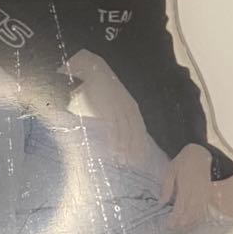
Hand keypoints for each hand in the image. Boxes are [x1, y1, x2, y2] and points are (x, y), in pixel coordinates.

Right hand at [60, 49, 148, 164]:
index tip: (141, 156)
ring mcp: (118, 108)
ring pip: (124, 131)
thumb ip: (113, 114)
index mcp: (129, 105)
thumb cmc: (99, 86)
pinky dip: (114, 139)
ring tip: (123, 160)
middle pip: (134, 131)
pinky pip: (113, 126)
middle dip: (134, 148)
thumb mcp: (110, 101)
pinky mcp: (108, 107)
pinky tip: (113, 149)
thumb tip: (112, 128)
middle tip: (133, 163)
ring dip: (124, 147)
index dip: (139, 142)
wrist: (91, 70)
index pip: (138, 127)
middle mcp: (127, 107)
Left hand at [160, 144, 220, 229]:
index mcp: (185, 187)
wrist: (201, 154)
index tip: (167, 226)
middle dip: (180, 224)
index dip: (174, 220)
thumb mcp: (170, 171)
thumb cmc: (183, 162)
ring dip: (188, 223)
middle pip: (189, 214)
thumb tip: (161, 202)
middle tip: (171, 228)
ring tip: (179, 227)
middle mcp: (196, 193)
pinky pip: (203, 209)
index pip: (180, 209)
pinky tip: (191, 221)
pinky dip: (197, 217)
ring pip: (197, 214)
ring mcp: (203, 194)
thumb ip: (166, 187)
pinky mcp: (207, 194)